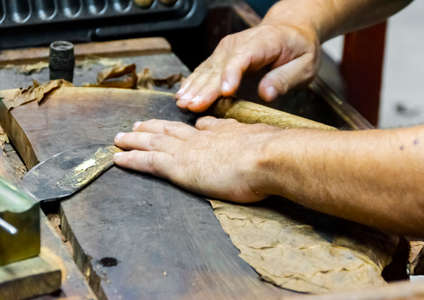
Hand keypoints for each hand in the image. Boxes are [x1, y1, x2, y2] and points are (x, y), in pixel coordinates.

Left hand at [113, 117, 280, 202]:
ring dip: (134, 140)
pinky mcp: (178, 168)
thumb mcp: (259, 137)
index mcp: (221, 132)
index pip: (196, 128)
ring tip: (119, 138)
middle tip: (136, 125)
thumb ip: (245, 135)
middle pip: (169, 130)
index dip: (182, 126)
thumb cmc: (270, 152)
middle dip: (151, 127)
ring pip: (153, 143)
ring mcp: (187, 151)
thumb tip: (238, 131)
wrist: (266, 157)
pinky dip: (131, 159)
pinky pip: (148, 162)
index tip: (174, 125)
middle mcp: (200, 138)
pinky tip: (118, 159)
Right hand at [175, 23, 319, 111]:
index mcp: (265, 41)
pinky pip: (204, 70)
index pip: (244, 57)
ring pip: (208, 69)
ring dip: (194, 87)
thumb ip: (285, 79)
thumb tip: (266, 94)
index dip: (232, 73)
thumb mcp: (304, 66)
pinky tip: (183, 94)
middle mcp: (240, 43)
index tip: (225, 91)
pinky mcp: (221, 57)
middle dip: (205, 87)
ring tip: (183, 103)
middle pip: (220, 66)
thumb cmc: (298, 50)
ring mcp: (228, 49)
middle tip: (193, 106)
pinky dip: (193, 83)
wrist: (289, 31)